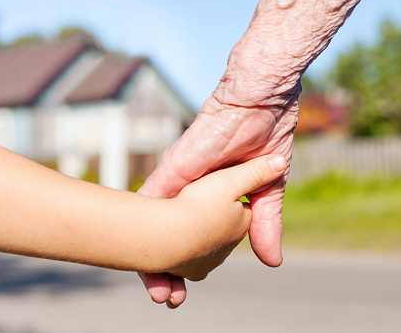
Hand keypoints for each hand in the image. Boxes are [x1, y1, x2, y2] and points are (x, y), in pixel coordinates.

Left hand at [138, 95, 298, 307]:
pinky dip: (140, 221)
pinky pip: (151, 197)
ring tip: (152, 288)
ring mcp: (179, 181)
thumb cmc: (265, 138)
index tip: (180, 294)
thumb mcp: (268, 192)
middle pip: (165, 234)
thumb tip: (272, 262)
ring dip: (147, 253)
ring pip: (152, 221)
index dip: (187, 267)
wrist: (259, 102)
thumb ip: (265, 224)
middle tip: (163, 298)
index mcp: (210, 200)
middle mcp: (188, 193)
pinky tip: (128, 246)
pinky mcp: (174, 167)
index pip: (193, 238)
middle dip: (162, 269)